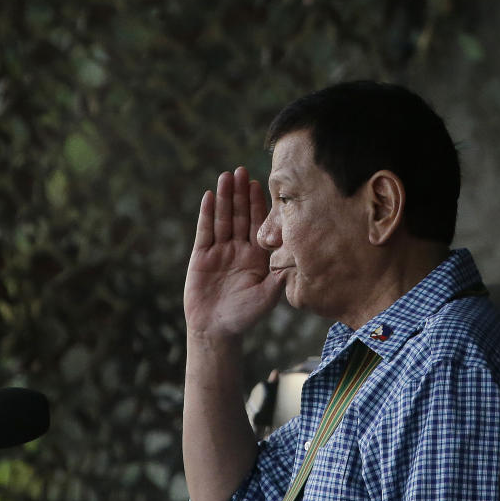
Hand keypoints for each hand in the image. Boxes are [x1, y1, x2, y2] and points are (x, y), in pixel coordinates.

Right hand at [183, 167, 283, 340]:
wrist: (216, 330)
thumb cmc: (245, 316)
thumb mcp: (268, 296)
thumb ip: (279, 277)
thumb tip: (297, 259)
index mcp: (258, 256)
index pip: (259, 224)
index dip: (259, 204)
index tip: (260, 183)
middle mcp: (239, 249)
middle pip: (240, 215)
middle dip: (241, 193)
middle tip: (241, 170)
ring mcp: (220, 251)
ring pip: (223, 219)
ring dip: (225, 198)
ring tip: (226, 176)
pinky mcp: (202, 256)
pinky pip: (205, 231)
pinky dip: (207, 214)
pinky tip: (210, 196)